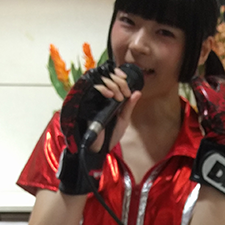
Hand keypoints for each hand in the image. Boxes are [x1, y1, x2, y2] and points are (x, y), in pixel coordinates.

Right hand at [57, 62, 140, 194]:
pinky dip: (102, 89)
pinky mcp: (86, 104)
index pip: (112, 80)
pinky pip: (92, 90)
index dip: (119, 76)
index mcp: (109, 99)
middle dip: (118, 82)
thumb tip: (137, 92)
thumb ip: (129, 107)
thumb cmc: (111, 136)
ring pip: (100, 81)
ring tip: (117, 96)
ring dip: (112, 85)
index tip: (126, 79)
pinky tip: (109, 95)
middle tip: (124, 93)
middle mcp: (100, 97)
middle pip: (107, 78)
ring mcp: (92, 100)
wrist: (100, 149)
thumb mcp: (123, 120)